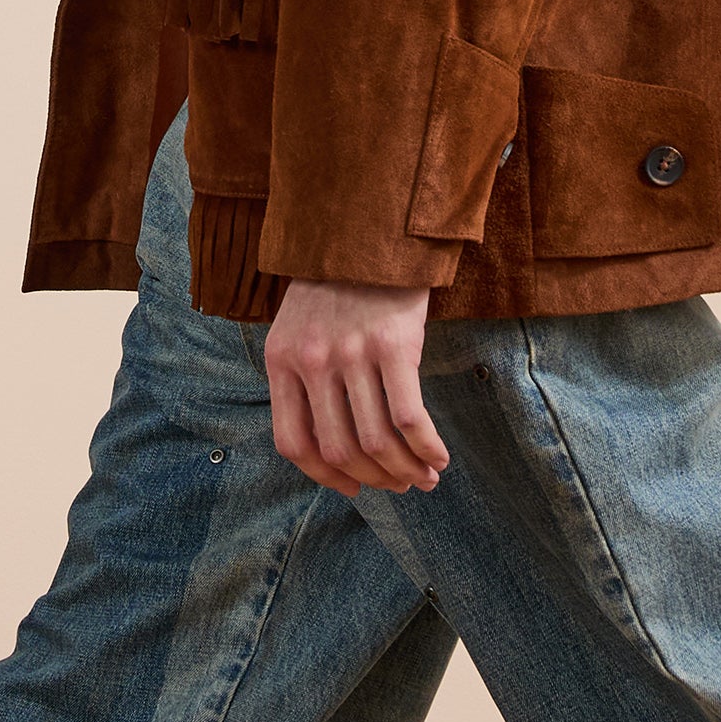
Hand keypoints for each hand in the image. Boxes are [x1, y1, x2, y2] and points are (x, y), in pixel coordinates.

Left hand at [264, 277, 449, 496]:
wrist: (371, 233)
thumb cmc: (338, 288)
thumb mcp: (299, 330)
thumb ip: (304, 381)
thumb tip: (333, 450)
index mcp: (282, 362)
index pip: (294, 443)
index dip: (325, 476)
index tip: (352, 488)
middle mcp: (313, 362)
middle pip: (339, 449)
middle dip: (374, 480)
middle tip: (400, 486)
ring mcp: (353, 354)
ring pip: (376, 441)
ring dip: (405, 470)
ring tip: (425, 477)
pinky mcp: (395, 345)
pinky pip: (409, 417)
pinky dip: (426, 447)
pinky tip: (438, 456)